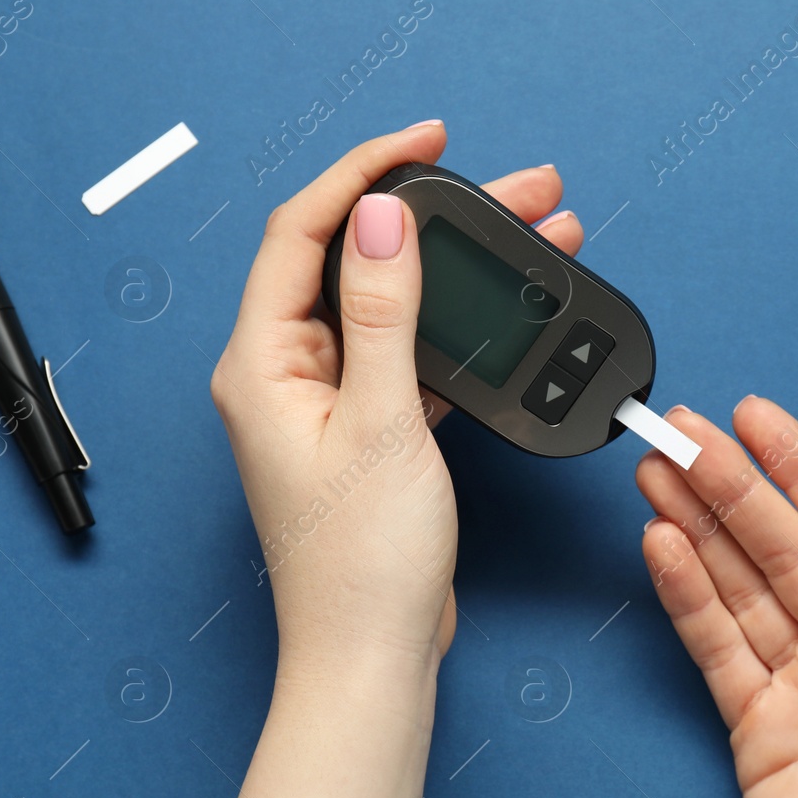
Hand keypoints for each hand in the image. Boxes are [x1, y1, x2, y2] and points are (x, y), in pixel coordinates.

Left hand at [210, 123, 584, 675]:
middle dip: (434, 215)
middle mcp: (286, 373)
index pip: (303, 231)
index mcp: (264, 362)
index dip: (365, 171)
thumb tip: (380, 216)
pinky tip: (502, 316)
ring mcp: (326, 403)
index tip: (430, 142)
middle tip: (514, 188)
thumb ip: (382, 313)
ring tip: (533, 235)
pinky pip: (409, 354)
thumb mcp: (382, 422)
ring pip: (392, 305)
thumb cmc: (363, 563)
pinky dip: (457, 327)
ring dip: (458, 269)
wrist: (375, 655)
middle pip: (356, 259)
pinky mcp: (366, 431)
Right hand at [636, 398, 797, 797]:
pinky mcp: (758, 725)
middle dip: (733, 487)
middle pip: (785, 547)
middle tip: (678, 434)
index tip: (755, 418)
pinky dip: (688, 598)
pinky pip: (718, 647)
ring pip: (743, 587)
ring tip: (655, 473)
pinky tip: (663, 550)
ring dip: (701, 528)